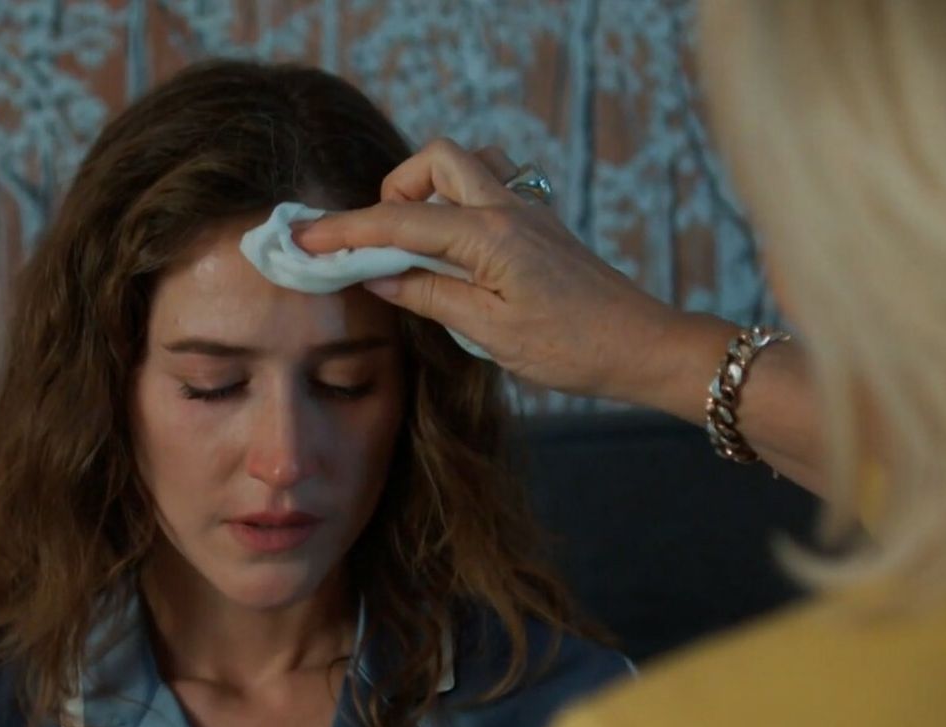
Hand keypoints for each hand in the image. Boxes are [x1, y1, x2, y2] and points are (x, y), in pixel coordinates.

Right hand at [294, 138, 678, 400]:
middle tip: (379, 240)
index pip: (400, 221)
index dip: (346, 230)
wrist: (640, 346)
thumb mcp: (491, 333)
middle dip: (395, 189)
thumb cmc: (572, 347)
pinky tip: (454, 250)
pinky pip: (490, 188)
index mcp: (489, 235)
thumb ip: (432, 296)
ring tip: (416, 242)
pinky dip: (459, 204)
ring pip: (467, 165)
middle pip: (437, 160)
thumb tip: (382, 276)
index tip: (305, 238)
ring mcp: (528, 212)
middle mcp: (508, 209)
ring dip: (431, 189)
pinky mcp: (539, 225)